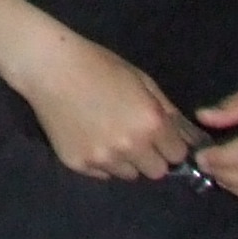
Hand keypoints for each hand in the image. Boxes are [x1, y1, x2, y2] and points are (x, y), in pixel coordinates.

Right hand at [19, 31, 199, 183]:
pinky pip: (101, 173)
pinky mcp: (79, 164)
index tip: (157, 134)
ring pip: (128, 174)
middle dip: (150, 156)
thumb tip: (189, 138)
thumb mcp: (140, 79)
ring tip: (107, 134)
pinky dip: (100, 160)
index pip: (177, 155)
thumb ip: (168, 110)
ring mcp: (103, 159)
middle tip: (133, 136)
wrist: (48, 66)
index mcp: (150, 123)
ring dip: (125, 160)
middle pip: (156, 172)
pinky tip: (87, 135)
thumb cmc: (98, 64)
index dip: (169, 143)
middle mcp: (131, 147)